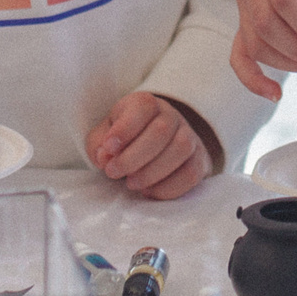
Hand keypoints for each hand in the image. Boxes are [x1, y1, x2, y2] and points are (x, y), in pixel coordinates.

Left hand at [86, 92, 216, 199]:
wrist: (155, 146)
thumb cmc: (124, 141)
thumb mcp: (104, 136)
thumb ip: (98, 144)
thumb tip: (105, 157)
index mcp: (145, 104)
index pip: (143, 107)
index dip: (125, 128)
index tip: (108, 148)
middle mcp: (171, 115)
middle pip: (161, 131)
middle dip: (134, 157)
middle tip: (114, 172)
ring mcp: (189, 136)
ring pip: (181, 148)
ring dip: (152, 172)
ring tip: (131, 183)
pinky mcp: (198, 160)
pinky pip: (191, 173)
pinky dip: (168, 187)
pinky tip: (149, 191)